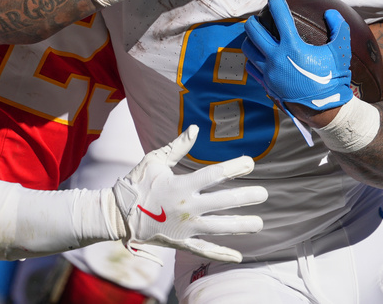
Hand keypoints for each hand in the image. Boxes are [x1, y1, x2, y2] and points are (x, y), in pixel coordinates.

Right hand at [110, 125, 266, 263]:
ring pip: (219, 227)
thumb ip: (177, 146)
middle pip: (223, 201)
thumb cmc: (136, 183)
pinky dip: (221, 254)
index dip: (234, 168)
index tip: (250, 163)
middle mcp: (186, 207)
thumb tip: (195, 128)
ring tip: (260, 223)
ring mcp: (185, 227)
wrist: (118, 214)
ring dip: (241, 225)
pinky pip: (204, 250)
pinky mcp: (181, 241)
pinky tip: (239, 255)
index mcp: (181, 185)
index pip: (214, 174)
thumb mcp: (154, 160)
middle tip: (264, 194)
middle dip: (245, 197)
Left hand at [242, 0, 352, 112]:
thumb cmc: (334, 79)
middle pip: (253, 31)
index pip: (280, 17)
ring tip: (255, 36)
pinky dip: (252, 59)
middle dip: (253, 20)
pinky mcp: (266, 84)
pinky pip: (251, 67)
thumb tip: (330, 12)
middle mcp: (276, 58)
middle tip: (258, 17)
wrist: (325, 110)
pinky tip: (258, 56)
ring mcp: (268, 73)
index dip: (276, 2)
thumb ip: (339, 28)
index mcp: (293, 47)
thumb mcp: (341, 51)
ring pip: (248, 49)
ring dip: (250, 39)